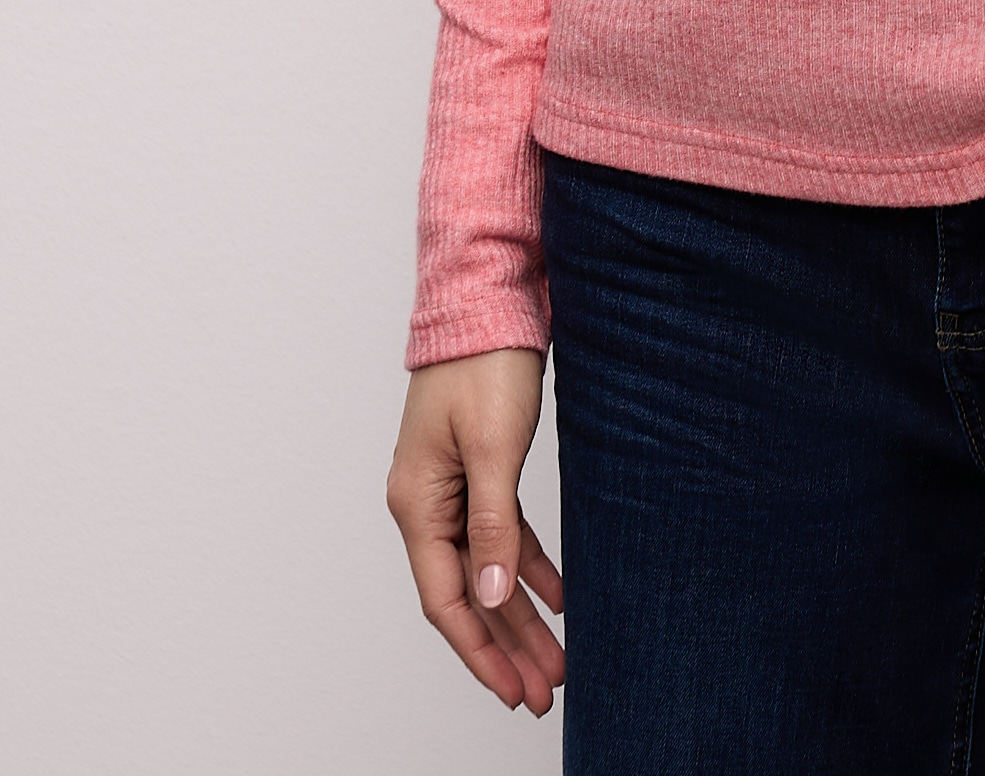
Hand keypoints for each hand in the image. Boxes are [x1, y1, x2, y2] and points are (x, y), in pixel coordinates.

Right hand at [386, 348, 564, 715]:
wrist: (488, 298)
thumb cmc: (483, 363)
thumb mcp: (493, 448)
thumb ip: (493, 525)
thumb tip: (492, 598)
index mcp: (418, 504)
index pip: (446, 600)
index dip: (481, 651)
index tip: (513, 692)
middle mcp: (428, 505)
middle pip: (470, 594)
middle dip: (508, 648)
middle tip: (545, 693)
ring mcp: (454, 488)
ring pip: (490, 570)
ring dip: (522, 616)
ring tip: (557, 662)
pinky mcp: (481, 470)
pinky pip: (504, 535)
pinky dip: (529, 566)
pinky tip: (559, 598)